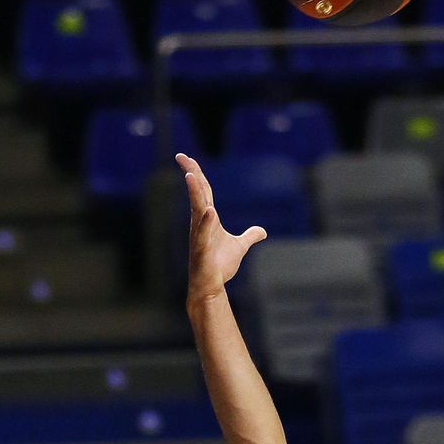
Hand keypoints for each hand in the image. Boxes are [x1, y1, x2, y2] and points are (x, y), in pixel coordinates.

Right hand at [177, 151, 266, 301]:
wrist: (210, 287)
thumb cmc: (219, 266)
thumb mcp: (240, 247)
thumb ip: (250, 236)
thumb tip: (262, 231)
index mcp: (208, 218)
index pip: (203, 191)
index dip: (196, 173)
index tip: (186, 158)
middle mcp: (201, 223)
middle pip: (197, 194)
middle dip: (191, 174)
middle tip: (181, 156)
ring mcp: (199, 236)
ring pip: (197, 210)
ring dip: (195, 193)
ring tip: (191, 175)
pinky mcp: (202, 251)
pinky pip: (204, 235)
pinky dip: (206, 223)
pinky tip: (209, 211)